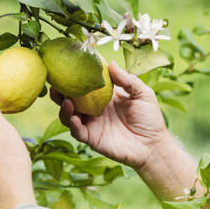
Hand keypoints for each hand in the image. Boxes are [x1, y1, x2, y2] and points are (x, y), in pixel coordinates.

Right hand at [51, 62, 201, 199]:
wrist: (153, 145)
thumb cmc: (150, 118)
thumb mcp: (142, 93)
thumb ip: (127, 80)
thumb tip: (111, 63)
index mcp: (104, 96)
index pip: (86, 84)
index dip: (75, 76)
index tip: (67, 66)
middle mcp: (94, 109)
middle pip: (71, 99)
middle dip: (61, 92)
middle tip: (56, 84)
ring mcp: (92, 124)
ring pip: (69, 115)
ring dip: (64, 108)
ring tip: (65, 101)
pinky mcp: (92, 138)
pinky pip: (77, 131)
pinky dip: (72, 124)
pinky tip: (74, 117)